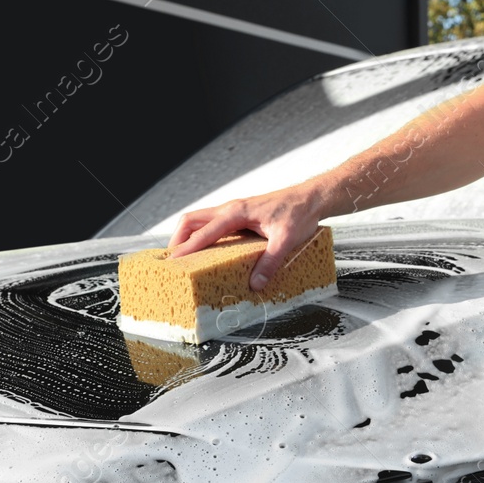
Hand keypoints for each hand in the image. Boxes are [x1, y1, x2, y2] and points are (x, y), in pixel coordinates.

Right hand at [167, 183, 323, 290]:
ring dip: (189, 236)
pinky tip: (207, 251)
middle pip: (192, 220)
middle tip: (172, 261)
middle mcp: (231, 209)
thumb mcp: (286, 240)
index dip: (187, 248)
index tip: (173, 261)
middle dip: (178, 239)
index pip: (204, 231)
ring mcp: (235, 211)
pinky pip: (214, 224)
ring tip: (184, 258)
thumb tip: (255, 284)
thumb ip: (270, 262)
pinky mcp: (241, 216)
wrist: (312, 198)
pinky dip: (203, 235)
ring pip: (201, 220)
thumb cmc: (300, 213)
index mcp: (237, 212)